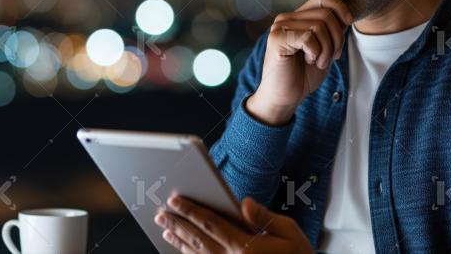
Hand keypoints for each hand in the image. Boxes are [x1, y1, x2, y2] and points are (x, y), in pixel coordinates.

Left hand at [154, 194, 313, 253]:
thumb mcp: (290, 232)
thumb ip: (264, 216)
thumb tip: (244, 203)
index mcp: (246, 247)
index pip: (211, 224)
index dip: (190, 211)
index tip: (174, 200)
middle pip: (197, 239)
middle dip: (177, 224)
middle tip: (161, 214)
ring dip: (179, 240)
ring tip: (166, 229)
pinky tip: (182, 248)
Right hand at [247, 0, 352, 124]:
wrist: (284, 97)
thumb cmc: (303, 75)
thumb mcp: (324, 49)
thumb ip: (331, 31)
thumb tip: (346, 15)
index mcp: (296, 18)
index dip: (340, 8)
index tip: (349, 23)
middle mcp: (286, 18)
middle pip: (326, 14)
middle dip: (337, 38)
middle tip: (332, 57)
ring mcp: (279, 27)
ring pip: (320, 26)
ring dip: (327, 49)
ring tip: (318, 62)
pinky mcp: (277, 39)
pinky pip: (309, 38)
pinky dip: (316, 53)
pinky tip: (308, 61)